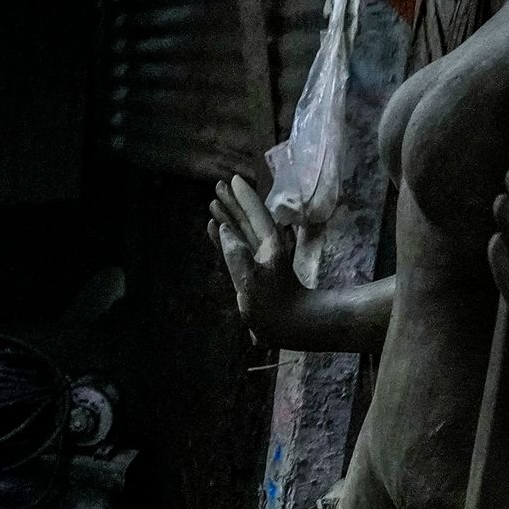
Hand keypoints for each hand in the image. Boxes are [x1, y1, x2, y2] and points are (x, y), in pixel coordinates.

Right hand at [209, 173, 307, 345]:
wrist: (294, 327)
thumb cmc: (273, 307)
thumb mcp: (250, 283)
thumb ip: (235, 255)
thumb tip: (225, 231)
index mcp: (269, 246)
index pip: (255, 214)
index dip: (243, 197)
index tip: (232, 180)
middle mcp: (267, 249)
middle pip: (248, 220)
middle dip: (233, 204)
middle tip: (218, 186)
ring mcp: (261, 261)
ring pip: (243, 232)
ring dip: (229, 218)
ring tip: (213, 204)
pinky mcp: (256, 272)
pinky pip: (240, 248)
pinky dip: (228, 238)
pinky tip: (217, 232)